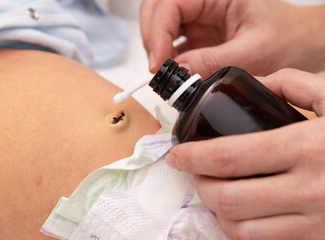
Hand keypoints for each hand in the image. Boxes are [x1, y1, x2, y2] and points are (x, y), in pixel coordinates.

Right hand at [141, 0, 324, 76]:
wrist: (300, 43)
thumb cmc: (287, 37)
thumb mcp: (253, 52)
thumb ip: (213, 62)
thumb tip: (180, 73)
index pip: (172, 3)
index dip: (158, 31)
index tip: (159, 63)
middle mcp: (204, 2)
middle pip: (157, 10)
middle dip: (152, 38)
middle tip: (158, 69)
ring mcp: (199, 19)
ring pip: (161, 27)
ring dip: (158, 50)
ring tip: (167, 73)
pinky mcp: (198, 36)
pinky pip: (173, 45)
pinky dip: (168, 61)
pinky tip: (176, 74)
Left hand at [165, 68, 324, 238]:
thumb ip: (292, 84)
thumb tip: (256, 86)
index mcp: (308, 148)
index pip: (230, 156)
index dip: (194, 157)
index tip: (177, 154)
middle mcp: (310, 190)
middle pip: (229, 198)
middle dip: (200, 185)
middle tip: (193, 171)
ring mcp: (315, 222)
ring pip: (241, 229)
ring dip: (217, 210)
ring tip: (214, 190)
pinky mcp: (318, 239)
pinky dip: (240, 230)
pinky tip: (239, 212)